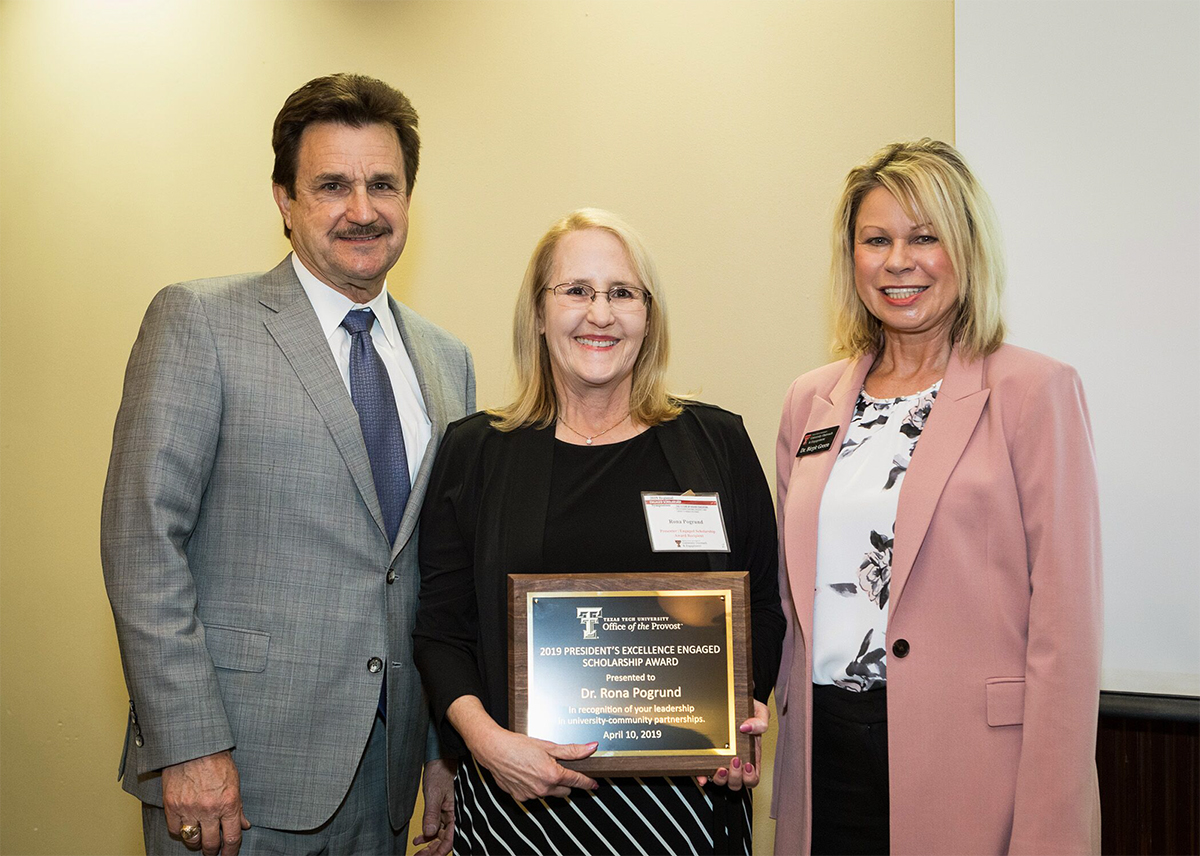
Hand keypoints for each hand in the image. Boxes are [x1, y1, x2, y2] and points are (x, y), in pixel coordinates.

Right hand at [161, 750, 250, 855]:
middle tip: (213, 851)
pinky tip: (186, 826)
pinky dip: (181, 831)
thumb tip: (244, 825)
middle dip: (213, 851)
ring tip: (200, 838)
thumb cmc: (216, 759)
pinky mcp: (172, 806)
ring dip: (197, 842)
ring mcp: (189, 809)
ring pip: (192, 840)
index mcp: (229, 803)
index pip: (232, 838)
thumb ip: (239, 806)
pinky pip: (175, 830)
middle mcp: (209, 809)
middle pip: (211, 844)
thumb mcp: (235, 781)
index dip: (231, 852)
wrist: (194, 745)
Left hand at [412, 758, 455, 855]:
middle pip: (444, 840)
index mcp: (455, 813)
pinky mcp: (441, 810)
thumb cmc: (440, 772)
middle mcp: (453, 816)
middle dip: (432, 851)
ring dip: (429, 845)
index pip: (450, 839)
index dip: (440, 851)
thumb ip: (432, 814)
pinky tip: (418, 839)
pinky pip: (436, 827)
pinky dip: (427, 835)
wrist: (439, 759)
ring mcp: (447, 813)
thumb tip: (429, 833)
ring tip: (418, 852)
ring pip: (439, 836)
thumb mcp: (434, 794)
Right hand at [447, 694, 598, 801]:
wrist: (494, 750)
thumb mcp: (548, 745)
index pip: (577, 781)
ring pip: (549, 793)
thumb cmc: (518, 745)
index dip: (587, 782)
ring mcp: (531, 795)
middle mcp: (543, 788)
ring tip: (539, 768)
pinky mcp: (521, 798)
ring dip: (549, 784)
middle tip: (559, 769)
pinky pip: (534, 795)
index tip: (593, 785)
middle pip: (565, 790)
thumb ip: (572, 750)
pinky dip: (535, 787)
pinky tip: (528, 774)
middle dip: (565, 782)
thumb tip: (591, 748)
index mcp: (553, 774)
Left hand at [697, 700, 767, 790]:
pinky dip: (702, 776)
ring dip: (720, 779)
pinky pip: (703, 772)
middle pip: (737, 782)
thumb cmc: (748, 710)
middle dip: (735, 777)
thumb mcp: (759, 711)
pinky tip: (701, 774)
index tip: (748, 765)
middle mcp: (736, 761)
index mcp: (751, 756)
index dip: (750, 777)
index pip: (752, 777)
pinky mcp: (708, 757)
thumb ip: (760, 721)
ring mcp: (721, 760)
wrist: (732, 701)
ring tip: (720, 768)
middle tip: (734, 762)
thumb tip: (747, 728)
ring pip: (721, 781)